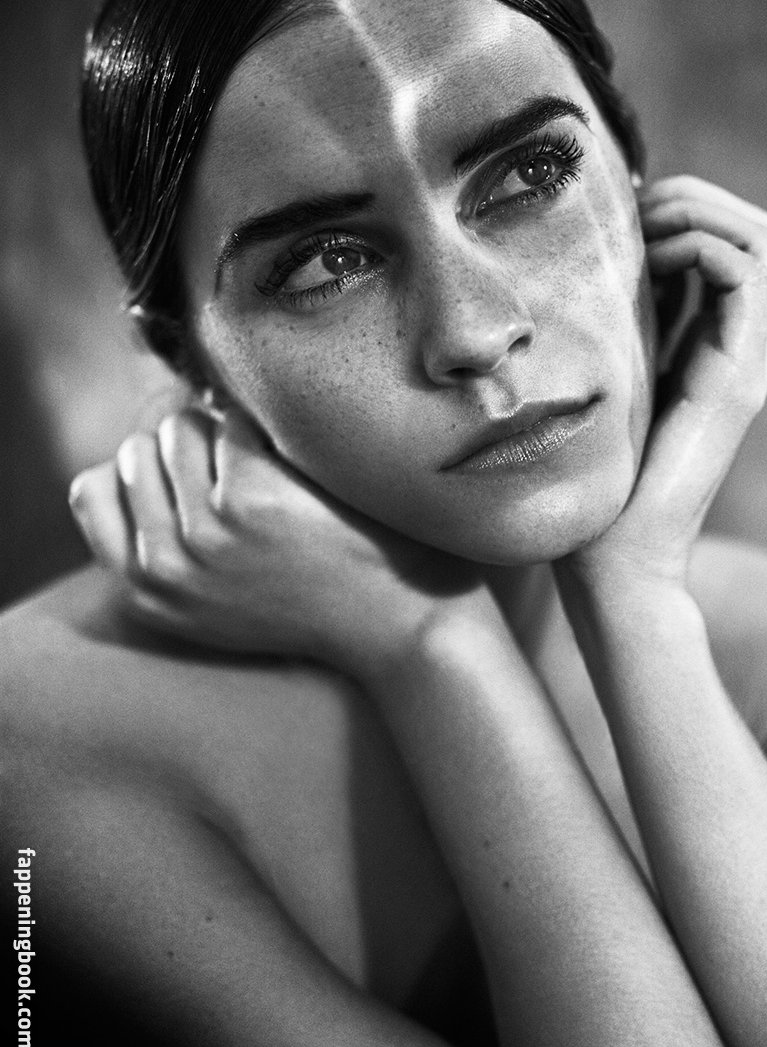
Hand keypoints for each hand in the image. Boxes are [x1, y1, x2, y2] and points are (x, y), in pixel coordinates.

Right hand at [68, 406, 492, 684]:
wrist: (394, 623)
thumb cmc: (313, 598)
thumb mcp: (215, 598)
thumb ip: (167, 547)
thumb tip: (135, 458)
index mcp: (146, 592)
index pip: (92, 491)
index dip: (141, 467)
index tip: (188, 471)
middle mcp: (163, 567)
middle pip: (137, 451)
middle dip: (187, 444)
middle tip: (241, 469)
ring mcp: (204, 533)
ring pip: (179, 427)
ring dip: (223, 429)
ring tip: (271, 467)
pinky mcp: (249, 499)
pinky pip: (232, 423)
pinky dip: (265, 428)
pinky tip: (298, 464)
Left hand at [567, 175, 766, 584]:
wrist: (617, 557)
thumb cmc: (595, 481)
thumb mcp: (602, 385)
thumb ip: (614, 337)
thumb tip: (586, 277)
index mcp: (711, 347)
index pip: (732, 244)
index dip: (684, 210)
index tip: (621, 219)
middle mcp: (738, 350)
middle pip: (758, 233)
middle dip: (696, 200)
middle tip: (636, 214)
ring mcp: (744, 363)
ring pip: (765, 244)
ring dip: (702, 215)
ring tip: (645, 232)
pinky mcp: (738, 381)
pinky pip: (747, 277)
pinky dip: (701, 246)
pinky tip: (652, 261)